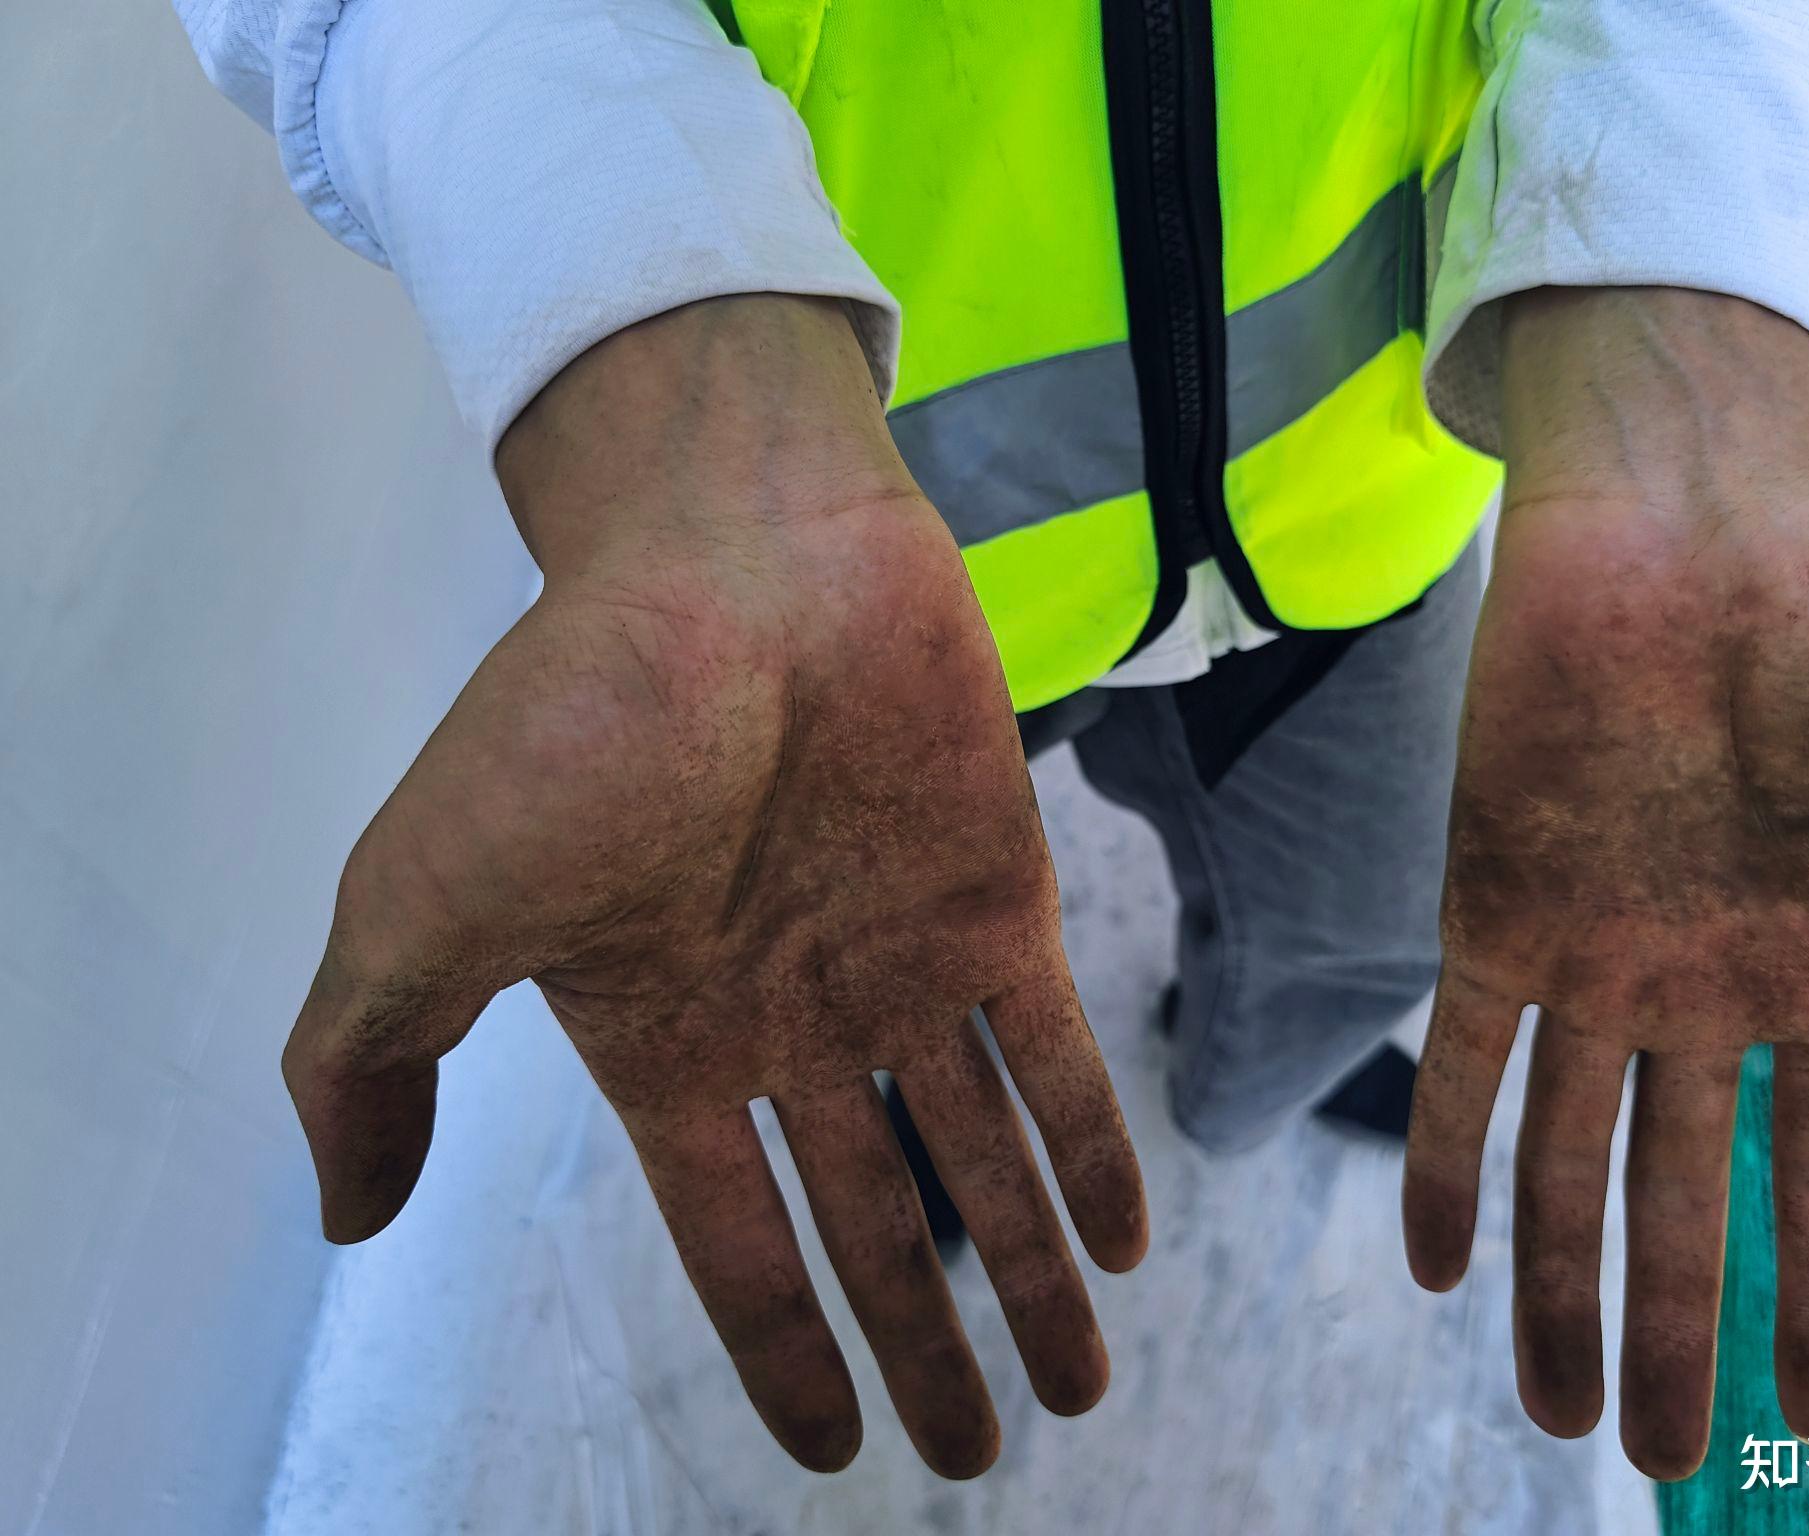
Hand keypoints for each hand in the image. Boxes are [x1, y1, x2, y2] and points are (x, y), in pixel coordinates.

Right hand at [282, 296, 1146, 1478]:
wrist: (723, 543)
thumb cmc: (571, 714)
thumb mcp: (419, 903)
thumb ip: (368, 1060)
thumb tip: (341, 1214)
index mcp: (667, 1039)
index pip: (734, 1240)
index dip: (783, 1348)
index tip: (834, 1449)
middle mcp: (792, 1020)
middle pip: (874, 1223)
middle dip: (923, 1344)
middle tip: (974, 1459)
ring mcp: (898, 965)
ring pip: (979, 1160)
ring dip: (1028, 1276)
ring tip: (1072, 1391)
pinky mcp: (995, 900)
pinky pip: (1055, 1056)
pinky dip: (1091, 1150)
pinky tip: (1123, 1250)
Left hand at [1403, 289, 1808, 1478]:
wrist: (1694, 507)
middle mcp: (1702, 985)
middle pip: (1679, 1198)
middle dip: (1670, 1327)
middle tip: (1656, 1455)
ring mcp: (1592, 951)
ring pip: (1561, 1157)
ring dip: (1555, 1285)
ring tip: (1552, 1412)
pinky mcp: (1488, 900)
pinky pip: (1450, 1059)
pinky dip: (1438, 1160)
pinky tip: (1430, 1264)